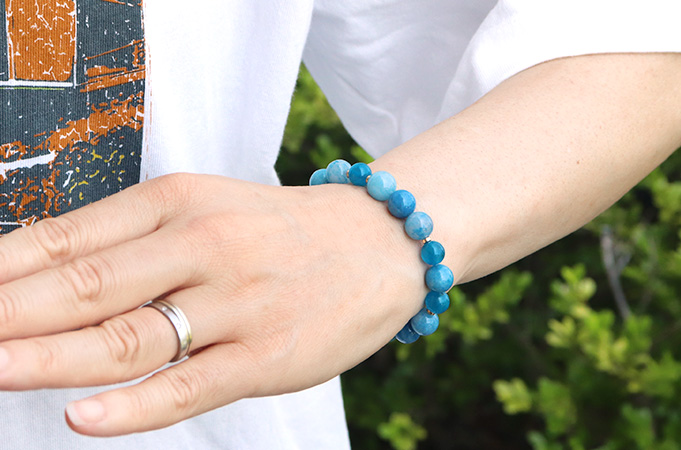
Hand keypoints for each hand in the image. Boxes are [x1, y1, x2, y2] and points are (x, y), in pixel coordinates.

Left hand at [0, 173, 425, 435]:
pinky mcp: (268, 355)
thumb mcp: (207, 207)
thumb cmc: (280, 230)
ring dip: (44, 361)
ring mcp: (237, 302)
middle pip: (82, 288)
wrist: (380, 239)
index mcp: (177, 201)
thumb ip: (135, 241)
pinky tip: (83, 417)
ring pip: (125, 338)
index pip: (65, 239)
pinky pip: (190, 385)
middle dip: (5, 318)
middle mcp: (202, 245)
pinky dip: (133, 406)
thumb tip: (44, 278)